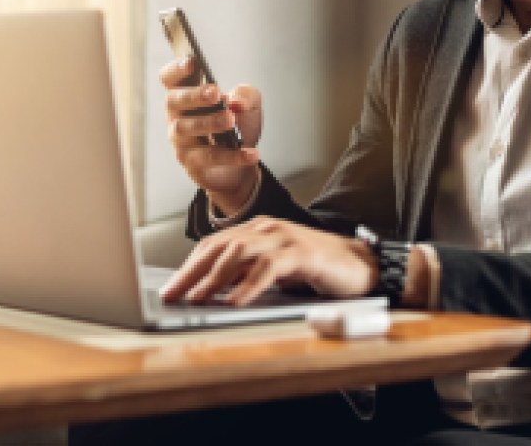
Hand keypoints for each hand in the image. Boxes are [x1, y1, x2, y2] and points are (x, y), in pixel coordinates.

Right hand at [160, 56, 262, 214]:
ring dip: (209, 122)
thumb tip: (236, 101)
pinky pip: (208, 157)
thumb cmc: (238, 126)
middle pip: (173, 100)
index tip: (192, 62)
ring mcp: (181, 140)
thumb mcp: (249, 106)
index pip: (169, 77)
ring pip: (186, 128)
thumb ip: (246, 96)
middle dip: (194, 95)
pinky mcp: (191, 163)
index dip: (176, 69)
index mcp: (187, 94)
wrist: (242, 164)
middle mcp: (177, 115)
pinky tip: (251, 152)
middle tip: (216, 93)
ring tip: (230, 119)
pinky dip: (232, 155)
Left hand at [160, 217, 377, 306]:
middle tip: (173, 294)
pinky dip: (248, 286)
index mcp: (256, 230)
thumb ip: (247, 273)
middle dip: (192, 272)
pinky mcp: (301, 253)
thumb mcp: (274, 269)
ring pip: (239, 254)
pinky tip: (235, 301)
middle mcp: (265, 229)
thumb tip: (211, 292)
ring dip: (214, 279)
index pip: (213, 244)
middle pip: (218, 247)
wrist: (360, 263)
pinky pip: (268, 268)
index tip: (171, 287)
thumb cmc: (316, 268)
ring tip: (198, 299)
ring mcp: (283, 238)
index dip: (189, 266)